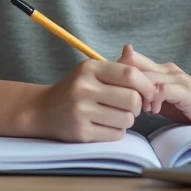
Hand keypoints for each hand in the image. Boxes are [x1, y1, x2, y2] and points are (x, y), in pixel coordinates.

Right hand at [21, 59, 157, 142]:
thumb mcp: (92, 71)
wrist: (42, 110)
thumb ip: (118, 66)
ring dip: (127, 120)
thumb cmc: (74, 89)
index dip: (146, 85)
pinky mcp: (81, 132)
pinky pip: (116, 134)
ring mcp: (81, 111)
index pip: (130, 74)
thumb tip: (138, 57)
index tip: (148, 92)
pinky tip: (105, 125)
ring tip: (116, 115)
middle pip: (132, 99)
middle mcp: (84, 88)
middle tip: (131, 107)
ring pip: (127, 119)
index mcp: (90, 68)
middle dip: (138, 105)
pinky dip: (117, 131)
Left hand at [117, 44, 190, 131]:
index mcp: (163, 70)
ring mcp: (178, 79)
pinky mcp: (186, 91)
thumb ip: (150, 95)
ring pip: (146, 76)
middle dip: (119, 80)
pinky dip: (152, 99)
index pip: (132, 62)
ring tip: (131, 107)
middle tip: (110, 95)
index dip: (116, 72)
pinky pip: (161, 90)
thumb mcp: (168, 102)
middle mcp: (169, 70)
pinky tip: (151, 111)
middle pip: (134, 65)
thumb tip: (126, 97)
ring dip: (135, 91)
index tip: (107, 88)